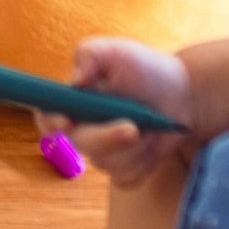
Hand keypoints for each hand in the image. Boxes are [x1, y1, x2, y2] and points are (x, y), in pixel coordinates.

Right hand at [37, 37, 196, 188]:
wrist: (182, 93)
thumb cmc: (144, 68)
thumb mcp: (115, 52)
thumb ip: (89, 55)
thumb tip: (75, 80)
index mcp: (74, 100)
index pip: (46, 114)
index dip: (50, 121)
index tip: (67, 122)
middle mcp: (83, 128)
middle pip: (78, 143)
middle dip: (106, 137)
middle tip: (133, 128)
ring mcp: (103, 151)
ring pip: (105, 162)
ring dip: (132, 146)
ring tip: (150, 124)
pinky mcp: (124, 169)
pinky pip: (125, 177)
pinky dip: (143, 162)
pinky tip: (153, 142)